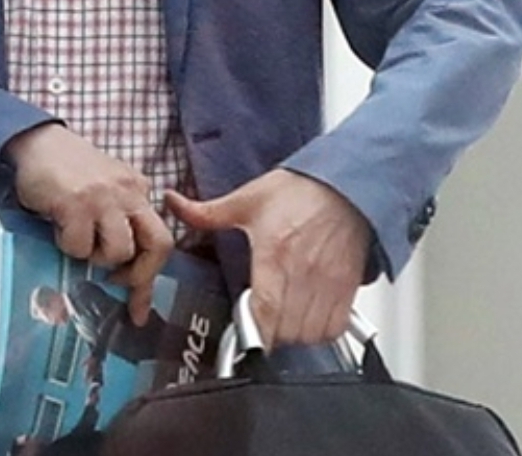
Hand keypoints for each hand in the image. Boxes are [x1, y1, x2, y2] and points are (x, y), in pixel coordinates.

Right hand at [3, 123, 172, 323]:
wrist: (37, 141)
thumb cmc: (68, 171)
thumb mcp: (104, 189)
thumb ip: (118, 219)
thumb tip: (121, 272)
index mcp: (137, 189)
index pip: (160, 238)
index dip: (150, 278)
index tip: (139, 309)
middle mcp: (128, 192)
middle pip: (159, 245)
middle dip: (140, 275)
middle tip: (114, 282)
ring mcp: (104, 197)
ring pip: (119, 251)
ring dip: (95, 256)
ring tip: (78, 239)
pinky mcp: (77, 203)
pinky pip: (79, 247)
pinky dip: (67, 245)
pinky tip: (59, 226)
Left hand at [166, 169, 370, 348]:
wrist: (344, 185)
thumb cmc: (298, 191)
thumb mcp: (247, 199)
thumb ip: (206, 212)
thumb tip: (173, 203)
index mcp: (275, 252)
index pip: (266, 309)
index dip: (253, 332)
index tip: (242, 332)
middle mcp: (304, 273)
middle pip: (285, 331)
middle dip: (267, 334)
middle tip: (258, 318)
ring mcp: (328, 284)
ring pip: (309, 335)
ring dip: (292, 335)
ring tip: (280, 318)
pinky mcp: (347, 289)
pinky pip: (333, 329)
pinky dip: (318, 332)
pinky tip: (305, 316)